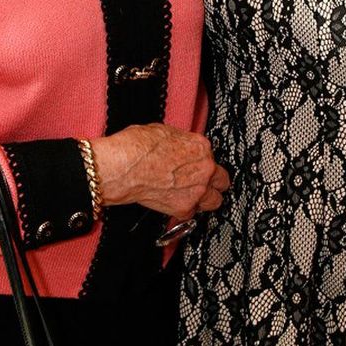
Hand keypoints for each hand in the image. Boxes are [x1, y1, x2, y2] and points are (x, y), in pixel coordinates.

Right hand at [90, 123, 228, 219]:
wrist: (123, 167)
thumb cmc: (136, 147)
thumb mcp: (164, 131)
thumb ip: (181, 142)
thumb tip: (179, 146)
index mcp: (200, 146)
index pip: (212, 157)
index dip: (203, 162)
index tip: (196, 166)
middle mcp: (204, 169)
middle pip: (222, 180)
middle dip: (213, 181)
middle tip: (203, 183)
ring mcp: (197, 190)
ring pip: (215, 200)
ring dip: (206, 198)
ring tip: (193, 197)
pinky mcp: (184, 208)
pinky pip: (193, 213)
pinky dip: (185, 210)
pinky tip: (175, 203)